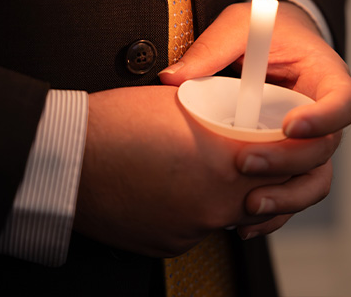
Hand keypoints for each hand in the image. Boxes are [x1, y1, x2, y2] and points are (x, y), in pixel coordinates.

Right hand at [73, 85, 286, 256]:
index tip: (279, 145)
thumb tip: (237, 126)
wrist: (66, 160)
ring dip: (225, 196)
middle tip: (244, 160)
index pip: (282, 162)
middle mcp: (216, 203)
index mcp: (225, 161)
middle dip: (261, 178)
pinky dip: (193, 212)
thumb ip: (222, 120)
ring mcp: (192, 228)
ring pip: (229, 214)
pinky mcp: (170, 244)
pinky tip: (172, 190)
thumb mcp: (180, 106)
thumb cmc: (114, 125)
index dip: (284, 152)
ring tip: (198, 171)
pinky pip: (197, 228)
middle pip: (264, 196)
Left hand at [159, 1, 350, 237]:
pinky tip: (243, 224)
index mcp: (324, 78)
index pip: (344, 102)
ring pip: (313, 181)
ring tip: (248, 208)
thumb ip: (212, 48)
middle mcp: (323, 117)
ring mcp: (307, 143)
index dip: (325, 119)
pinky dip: (273, 213)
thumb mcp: (239, 26)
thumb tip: (171, 79)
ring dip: (285, 199)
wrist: (270, 44)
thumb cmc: (263, 32)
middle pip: (325, 151)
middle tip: (244, 163)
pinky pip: (289, 191)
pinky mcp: (288, 162)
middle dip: (287, 163)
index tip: (290, 126)